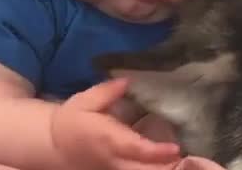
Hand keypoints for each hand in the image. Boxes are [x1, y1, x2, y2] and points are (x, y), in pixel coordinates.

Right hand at [51, 78, 180, 169]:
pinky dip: (152, 169)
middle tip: (188, 158)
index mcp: (108, 139)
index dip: (157, 151)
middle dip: (165, 167)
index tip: (176, 148)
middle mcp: (113, 159)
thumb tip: (127, 81)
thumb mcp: (85, 101)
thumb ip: (107, 91)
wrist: (53, 145)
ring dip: (161, 169)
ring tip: (182, 162)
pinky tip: (168, 164)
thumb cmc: (72, 120)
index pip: (136, 148)